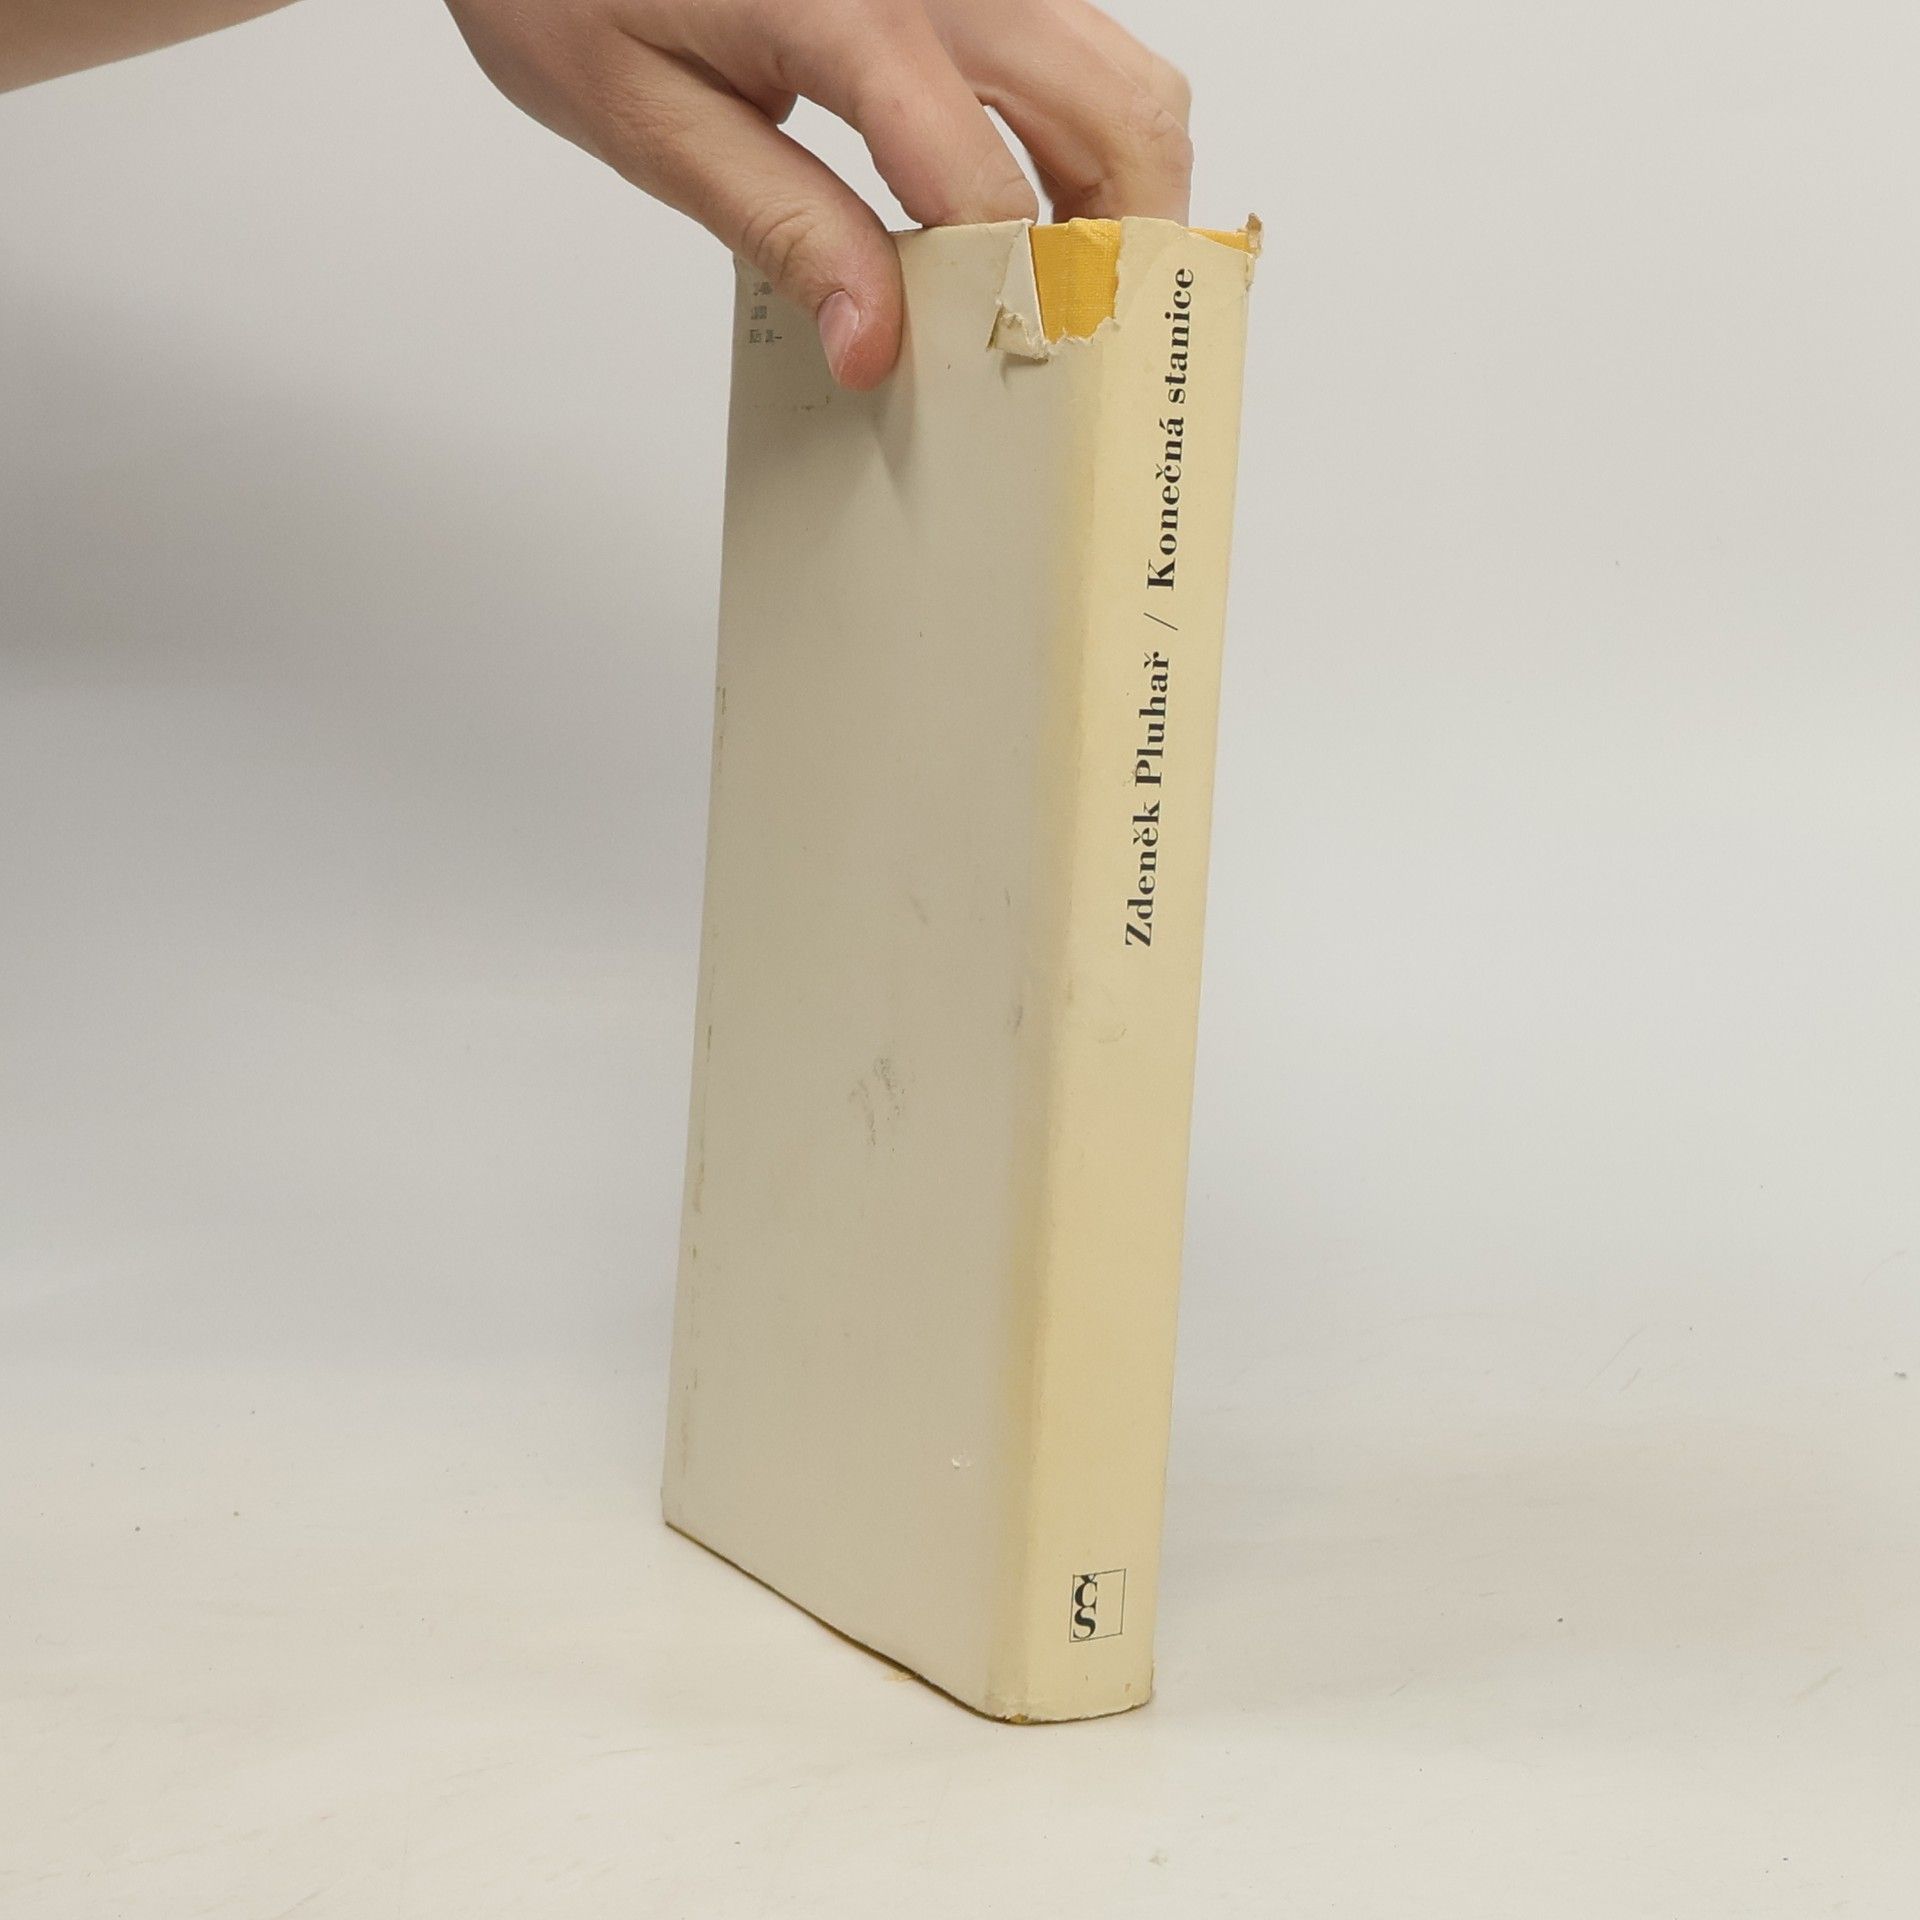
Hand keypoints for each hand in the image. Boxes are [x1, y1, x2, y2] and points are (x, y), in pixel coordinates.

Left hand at [442, 0, 1192, 387]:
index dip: (1002, 299)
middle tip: (1079, 341)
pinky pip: (1070, 48)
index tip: (993, 376)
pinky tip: (1023, 205)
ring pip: (1115, 73)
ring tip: (1053, 284)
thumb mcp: (651, 121)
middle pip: (1116, 112)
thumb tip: (871, 341)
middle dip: (1123, 245)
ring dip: (1114, 188)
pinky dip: (1075, 137)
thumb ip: (778, 227)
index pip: (984, 184)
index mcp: (850, 10)